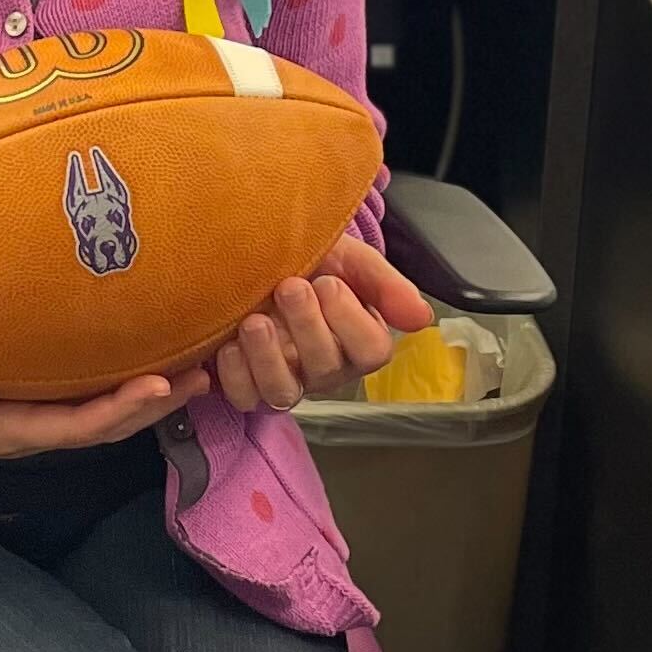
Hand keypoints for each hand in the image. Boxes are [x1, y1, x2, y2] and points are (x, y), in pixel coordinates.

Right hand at [0, 358, 190, 469]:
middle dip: (154, 403)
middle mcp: (16, 426)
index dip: (121, 411)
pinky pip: (69, 390)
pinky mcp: (7, 396)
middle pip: (99, 423)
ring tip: (192, 357)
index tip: (166, 384)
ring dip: (142, 390)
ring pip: (91, 409)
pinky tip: (130, 345)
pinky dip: (107, 374)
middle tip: (210, 367)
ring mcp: (14, 413)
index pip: (72, 427)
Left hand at [188, 232, 432, 415]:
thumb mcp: (350, 259)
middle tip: (289, 287)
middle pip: (326, 368)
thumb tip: (422, 318)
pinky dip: (235, 374)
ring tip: (254, 321)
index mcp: (357, 340)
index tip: (328, 283)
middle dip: (306, 325)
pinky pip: (245, 398)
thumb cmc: (311, 260)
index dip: (350, 321)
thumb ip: (386, 285)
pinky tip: (229, 344)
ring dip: (268, 356)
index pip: (371, 351)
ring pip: (284, 391)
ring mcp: (287, 380)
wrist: (258, 254)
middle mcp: (325, 368)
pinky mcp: (248, 387)